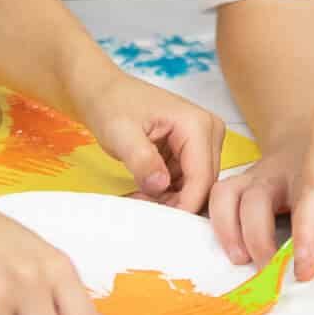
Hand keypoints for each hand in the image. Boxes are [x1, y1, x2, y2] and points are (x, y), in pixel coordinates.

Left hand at [72, 69, 225, 211]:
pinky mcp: (192, 150)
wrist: (104, 92)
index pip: (202, 177)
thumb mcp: (121, 133)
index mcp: (197, 124)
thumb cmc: (112, 105)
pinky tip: (144, 190)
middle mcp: (209, 131)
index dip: (185, 204)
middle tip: (142, 207)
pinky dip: (167, 192)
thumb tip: (160, 186)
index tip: (160, 222)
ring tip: (138, 197)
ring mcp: (203, 141)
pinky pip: (187, 181)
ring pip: (196, 187)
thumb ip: (142, 160)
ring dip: (170, 199)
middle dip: (175, 203)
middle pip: (204, 184)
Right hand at [206, 139, 313, 267]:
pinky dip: (217, 223)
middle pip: (256, 199)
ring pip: (227, 195)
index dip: (303, 241)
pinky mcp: (239, 182)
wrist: (309, 134)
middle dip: (258, 239)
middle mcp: (277, 172)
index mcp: (312, 171)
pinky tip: (229, 247)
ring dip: (228, 230)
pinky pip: (218, 197)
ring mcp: (254, 175)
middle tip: (268, 271)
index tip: (304, 271)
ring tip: (240, 258)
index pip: (305, 206)